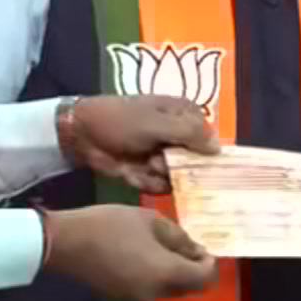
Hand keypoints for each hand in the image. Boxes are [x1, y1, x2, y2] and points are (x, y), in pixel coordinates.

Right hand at [42, 205, 217, 300]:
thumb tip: (194, 249)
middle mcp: (156, 293)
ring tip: (166, 247)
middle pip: (188, 287)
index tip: (204, 246)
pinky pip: (150, 289)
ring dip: (175, 273)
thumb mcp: (149, 220)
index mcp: (167, 273)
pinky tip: (146, 256)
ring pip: (169, 290)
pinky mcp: (122, 297)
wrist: (65, 243)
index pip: (204, 277)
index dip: (210, 262)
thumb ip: (177, 236)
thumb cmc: (110, 225)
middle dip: (194, 269)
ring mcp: (138, 298)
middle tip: (188, 246)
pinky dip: (157, 276)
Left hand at [59, 95, 218, 194]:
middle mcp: (177, 136)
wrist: (83, 135)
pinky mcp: (149, 173)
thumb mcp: (156, 122)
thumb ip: (190, 133)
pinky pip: (160, 186)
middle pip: (196, 161)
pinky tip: (132, 173)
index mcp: (183, 114)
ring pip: (179, 177)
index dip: (205, 151)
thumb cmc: (121, 120)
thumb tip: (218, 148)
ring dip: (160, 174)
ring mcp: (163, 156)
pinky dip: (146, 182)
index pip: (209, 137)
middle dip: (178, 166)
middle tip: (158, 160)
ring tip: (144, 164)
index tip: (196, 161)